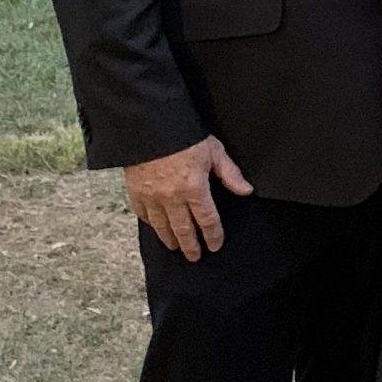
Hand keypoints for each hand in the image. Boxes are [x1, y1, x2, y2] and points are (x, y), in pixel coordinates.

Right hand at [123, 137, 253, 259]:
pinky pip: (144, 215)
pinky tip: (156, 227)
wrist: (148, 125)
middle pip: (184, 230)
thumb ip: (230, 174)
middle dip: (191, 246)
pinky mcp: (135, 192)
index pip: (208, 221)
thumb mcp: (214, 151)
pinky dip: (151, 224)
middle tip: (195, 256)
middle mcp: (172, 198)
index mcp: (194, 189)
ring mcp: (152, 197)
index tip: (215, 244)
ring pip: (163, 227)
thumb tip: (246, 190)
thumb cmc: (182, 135)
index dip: (213, 236)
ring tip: (176, 247)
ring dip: (171, 240)